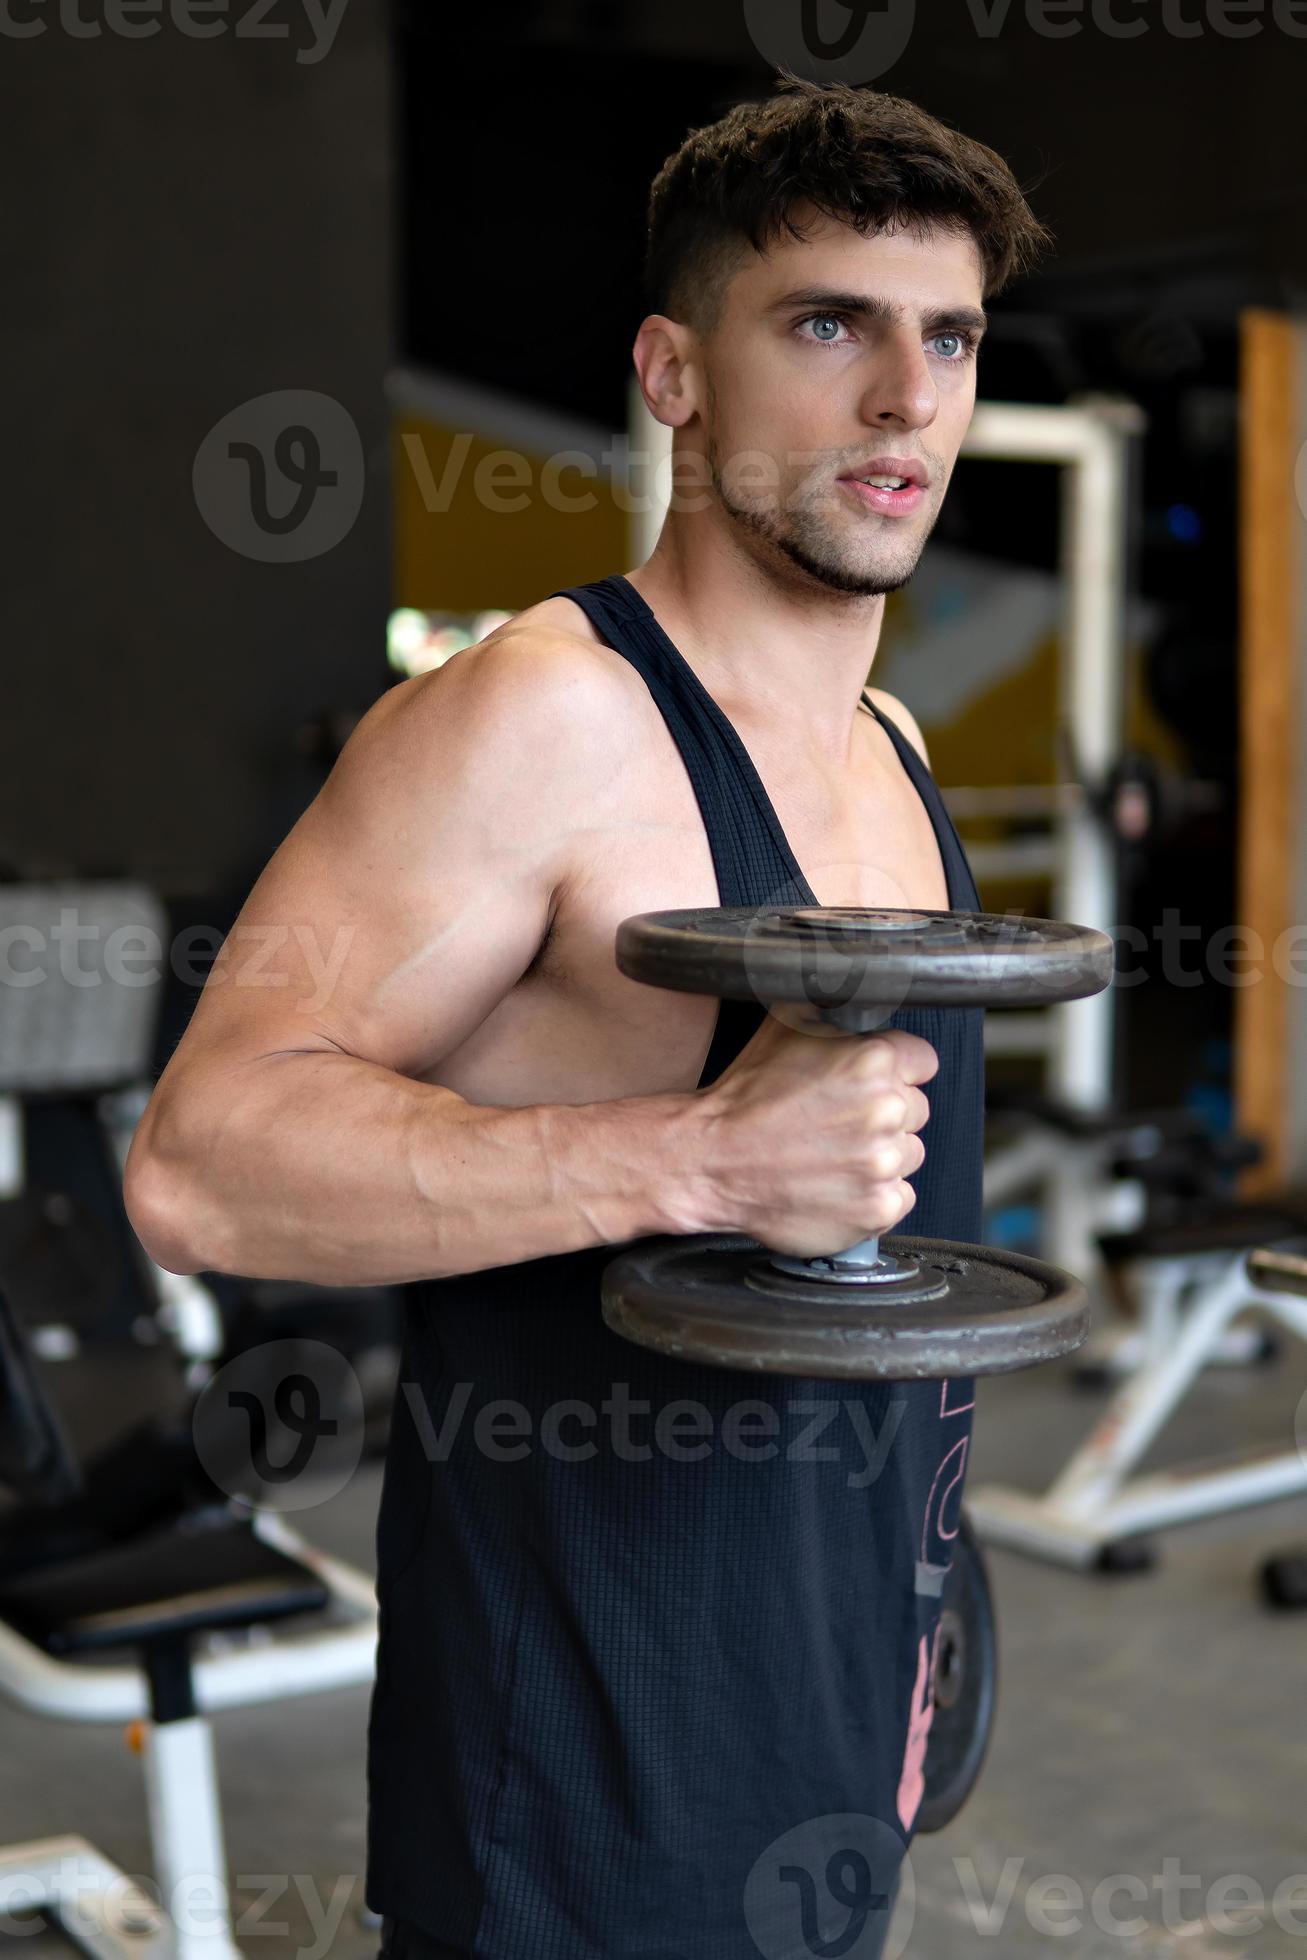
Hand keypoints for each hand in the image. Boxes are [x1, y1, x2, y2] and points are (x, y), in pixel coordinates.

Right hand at [691, 1018, 937, 1256]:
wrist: (711, 1161)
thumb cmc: (745, 1097)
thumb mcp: (785, 1026)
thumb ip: (837, 1011)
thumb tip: (861, 991)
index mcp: (872, 1060)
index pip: (923, 1062)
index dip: (897, 1071)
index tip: (871, 1085)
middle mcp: (885, 1110)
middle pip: (917, 1110)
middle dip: (885, 1115)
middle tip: (839, 1123)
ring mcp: (883, 1164)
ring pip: (909, 1155)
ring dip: (880, 1156)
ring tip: (833, 1155)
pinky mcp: (878, 1208)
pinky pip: (900, 1197)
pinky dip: (874, 1195)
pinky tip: (837, 1184)